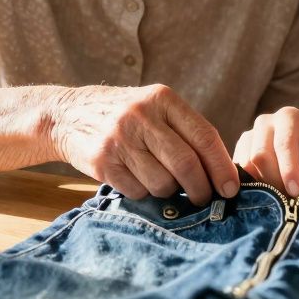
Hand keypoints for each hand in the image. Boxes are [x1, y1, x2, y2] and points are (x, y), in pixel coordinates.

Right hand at [48, 84, 238, 205]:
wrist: (68, 114)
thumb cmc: (126, 115)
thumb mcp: (155, 107)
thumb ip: (186, 131)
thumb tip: (222, 173)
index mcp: (163, 99)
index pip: (204, 137)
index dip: (222, 167)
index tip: (231, 188)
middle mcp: (142, 116)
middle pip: (186, 164)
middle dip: (201, 189)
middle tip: (204, 199)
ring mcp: (120, 139)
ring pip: (162, 183)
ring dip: (169, 193)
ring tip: (163, 182)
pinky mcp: (103, 162)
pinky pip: (137, 192)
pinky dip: (144, 194)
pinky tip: (137, 179)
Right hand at [233, 106, 298, 195]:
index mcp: (290, 117)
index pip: (283, 144)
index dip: (289, 170)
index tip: (297, 192)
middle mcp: (265, 122)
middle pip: (260, 155)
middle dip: (275, 181)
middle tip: (290, 199)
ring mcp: (248, 136)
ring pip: (247, 166)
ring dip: (264, 187)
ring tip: (281, 196)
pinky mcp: (238, 152)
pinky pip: (237, 173)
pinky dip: (251, 187)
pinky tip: (267, 194)